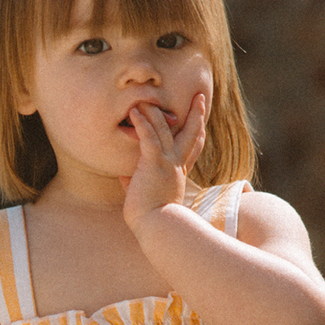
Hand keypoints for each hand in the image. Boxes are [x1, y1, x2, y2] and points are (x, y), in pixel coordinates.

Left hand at [120, 92, 207, 230]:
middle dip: (196, 113)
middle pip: (190, 134)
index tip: (200, 122)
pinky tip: (134, 111)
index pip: (191, 149)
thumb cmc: (151, 219)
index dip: (197, 133)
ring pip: (166, 130)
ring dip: (156, 111)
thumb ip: (134, 183)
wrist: (156, 227)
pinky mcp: (155, 164)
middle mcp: (176, 166)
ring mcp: (167, 164)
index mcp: (177, 174)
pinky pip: (149, 139)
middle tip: (201, 96)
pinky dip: (142, 123)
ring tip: (147, 97)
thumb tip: (123, 178)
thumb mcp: (144, 197)